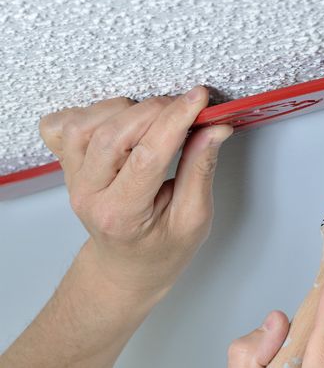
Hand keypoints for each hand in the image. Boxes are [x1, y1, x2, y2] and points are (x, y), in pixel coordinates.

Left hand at [38, 87, 231, 301]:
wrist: (127, 267)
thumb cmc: (161, 250)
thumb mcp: (194, 219)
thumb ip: (201, 170)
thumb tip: (214, 129)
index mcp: (123, 214)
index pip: (149, 154)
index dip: (177, 119)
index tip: (199, 99)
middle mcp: (89, 194)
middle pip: (114, 133)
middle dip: (156, 110)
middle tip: (186, 109)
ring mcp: (72, 179)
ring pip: (88, 123)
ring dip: (127, 110)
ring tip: (156, 120)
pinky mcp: (67, 166)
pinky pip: (66, 124)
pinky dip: (93, 113)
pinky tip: (120, 122)